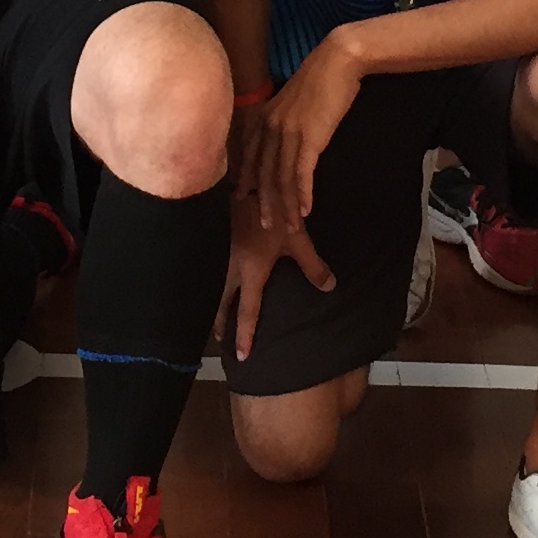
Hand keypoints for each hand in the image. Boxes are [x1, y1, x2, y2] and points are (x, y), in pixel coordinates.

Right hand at [216, 177, 331, 361]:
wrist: (243, 181)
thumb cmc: (272, 211)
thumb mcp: (297, 239)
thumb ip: (312, 265)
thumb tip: (330, 287)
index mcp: (251, 272)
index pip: (247, 311)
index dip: (245, 335)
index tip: (242, 356)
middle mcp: (230, 268)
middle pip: (222, 302)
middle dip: (221, 322)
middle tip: (221, 339)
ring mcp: (217, 252)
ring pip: (211, 285)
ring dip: (213, 301)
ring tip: (213, 313)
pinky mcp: (212, 237)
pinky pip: (208, 265)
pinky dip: (208, 277)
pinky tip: (210, 274)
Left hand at [253, 44, 360, 236]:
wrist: (338, 60)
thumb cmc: (321, 78)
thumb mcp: (294, 100)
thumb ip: (284, 118)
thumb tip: (284, 137)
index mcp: (265, 117)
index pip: (251, 155)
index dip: (247, 179)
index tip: (242, 199)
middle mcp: (271, 126)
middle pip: (264, 173)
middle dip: (265, 202)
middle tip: (267, 226)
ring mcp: (289, 132)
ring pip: (282, 178)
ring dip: (286, 206)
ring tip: (291, 227)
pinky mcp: (310, 137)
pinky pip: (302, 173)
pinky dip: (302, 194)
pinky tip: (306, 210)